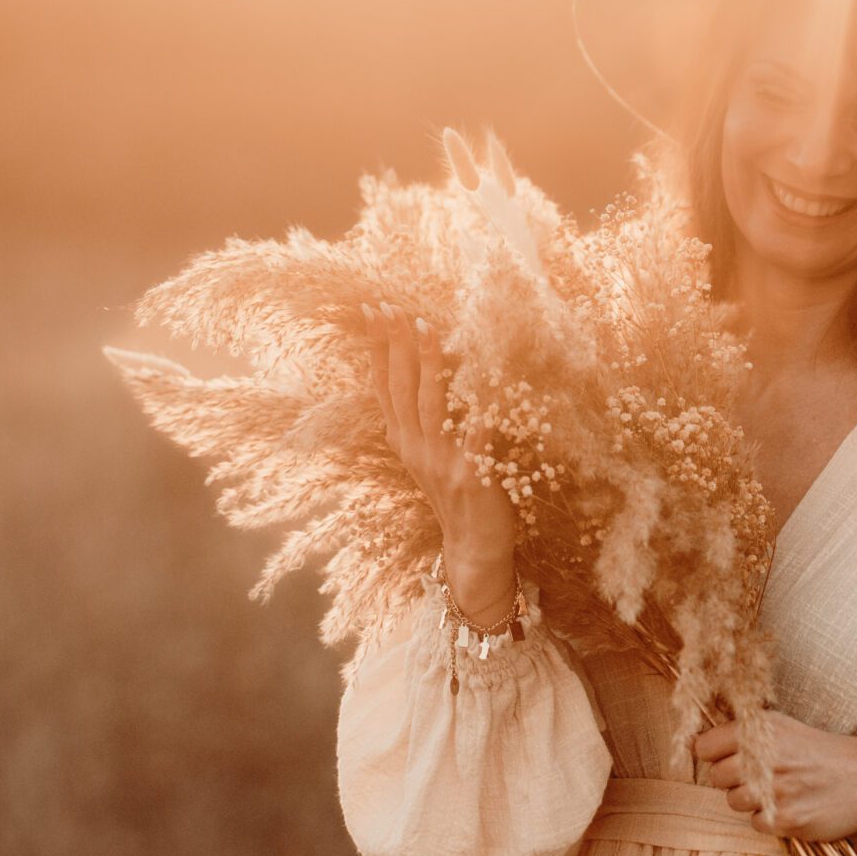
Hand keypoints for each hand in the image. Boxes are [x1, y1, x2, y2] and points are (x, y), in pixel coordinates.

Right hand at [363, 302, 516, 615]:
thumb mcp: (428, 454)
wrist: (472, 548)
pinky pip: (476, 438)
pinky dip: (478, 412)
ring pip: (430, 404)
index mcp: (403, 440)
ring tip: (426, 330)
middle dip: (395, 345)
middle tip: (390, 307)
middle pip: (400, 388)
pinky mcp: (471, 476)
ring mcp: (440, 462)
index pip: (383, 385)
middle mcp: (414, 448)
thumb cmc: (455, 493)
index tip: (372, 310)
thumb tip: (421, 370)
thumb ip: (423, 418)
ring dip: (428, 365)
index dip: (377, 347)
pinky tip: (484, 385)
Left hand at [693, 709, 856, 845]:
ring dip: (749, 800)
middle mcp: (765, 757)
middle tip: (758, 775)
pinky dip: (768, 819)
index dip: (712, 753)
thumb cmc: (823, 751)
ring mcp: (774, 790)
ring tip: (776, 791)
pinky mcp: (785, 819)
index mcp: (762, 729)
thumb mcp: (785, 727)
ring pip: (733, 801)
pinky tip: (790, 806)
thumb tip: (703, 746)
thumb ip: (747, 734)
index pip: (704, 746)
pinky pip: (754, 823)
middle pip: (716, 776)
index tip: (723, 756)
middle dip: (732, 778)